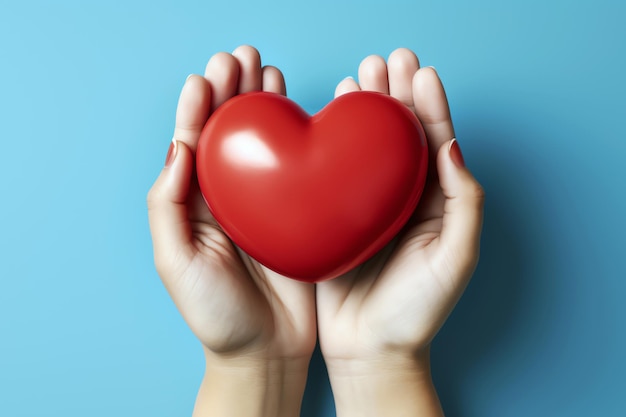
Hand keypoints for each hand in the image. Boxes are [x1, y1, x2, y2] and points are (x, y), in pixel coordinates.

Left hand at [147, 46, 315, 416]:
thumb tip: (178, 148)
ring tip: (267, 72)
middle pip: (229, 133)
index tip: (208, 76)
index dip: (199, 107)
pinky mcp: (299, 213)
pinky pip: (297, 167)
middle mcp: (230, 197)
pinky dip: (298, 136)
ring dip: (263, 104)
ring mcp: (266, 203)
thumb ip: (167, 205)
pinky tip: (300, 110)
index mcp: (196, 205)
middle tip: (241, 58)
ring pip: (263, 142)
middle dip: (232, 92)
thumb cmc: (217, 315)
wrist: (266, 352)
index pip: (194, 144)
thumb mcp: (176, 263)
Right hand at [316, 49, 484, 415]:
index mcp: (434, 204)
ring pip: (367, 146)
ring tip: (359, 76)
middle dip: (395, 95)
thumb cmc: (416, 312)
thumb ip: (463, 203)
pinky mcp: (336, 216)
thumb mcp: (455, 259)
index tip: (419, 72)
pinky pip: (336, 170)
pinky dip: (334, 140)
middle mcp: (402, 198)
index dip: (429, 105)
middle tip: (386, 61)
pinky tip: (330, 117)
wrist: (370, 350)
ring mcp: (367, 205)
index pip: (435, 143)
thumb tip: (452, 147)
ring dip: (365, 110)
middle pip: (400, 136)